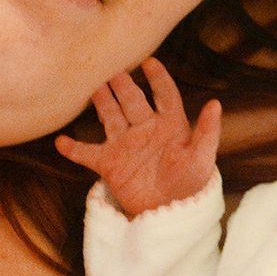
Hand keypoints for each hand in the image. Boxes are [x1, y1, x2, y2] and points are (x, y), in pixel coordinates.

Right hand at [56, 57, 219, 215]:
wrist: (170, 213)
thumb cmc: (190, 183)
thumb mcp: (202, 157)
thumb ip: (208, 131)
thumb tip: (216, 103)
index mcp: (170, 125)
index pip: (165, 95)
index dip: (159, 78)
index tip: (150, 62)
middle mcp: (145, 129)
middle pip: (133, 101)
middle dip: (124, 85)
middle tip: (115, 71)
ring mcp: (125, 145)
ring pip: (110, 117)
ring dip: (102, 102)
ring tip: (92, 88)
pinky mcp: (110, 164)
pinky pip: (87, 153)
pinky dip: (73, 148)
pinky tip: (61, 141)